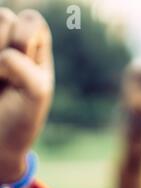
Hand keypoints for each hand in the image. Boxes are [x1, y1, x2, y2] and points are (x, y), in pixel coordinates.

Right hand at [0, 9, 52, 182]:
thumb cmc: (22, 117)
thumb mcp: (36, 94)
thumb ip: (26, 70)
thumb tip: (4, 55)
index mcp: (35, 47)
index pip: (31, 20)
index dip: (25, 38)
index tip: (26, 65)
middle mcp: (8, 41)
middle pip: (3, 16)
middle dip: (5, 46)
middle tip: (4, 78)